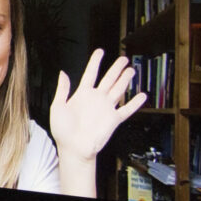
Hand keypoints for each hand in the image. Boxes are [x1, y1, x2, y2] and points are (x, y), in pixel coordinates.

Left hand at [50, 49, 146, 163]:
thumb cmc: (62, 130)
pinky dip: (135, 103)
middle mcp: (95, 99)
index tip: (100, 51)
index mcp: (82, 94)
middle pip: (109, 79)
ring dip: (125, 80)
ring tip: (131, 70)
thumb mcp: (57, 106)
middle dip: (116, 68)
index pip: (90, 74)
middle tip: (123, 58)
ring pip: (118, 89)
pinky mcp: (114, 119)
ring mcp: (106, 108)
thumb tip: (63, 73)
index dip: (95, 62)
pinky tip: (142, 96)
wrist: (73, 148)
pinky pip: (127, 109)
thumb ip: (62, 89)